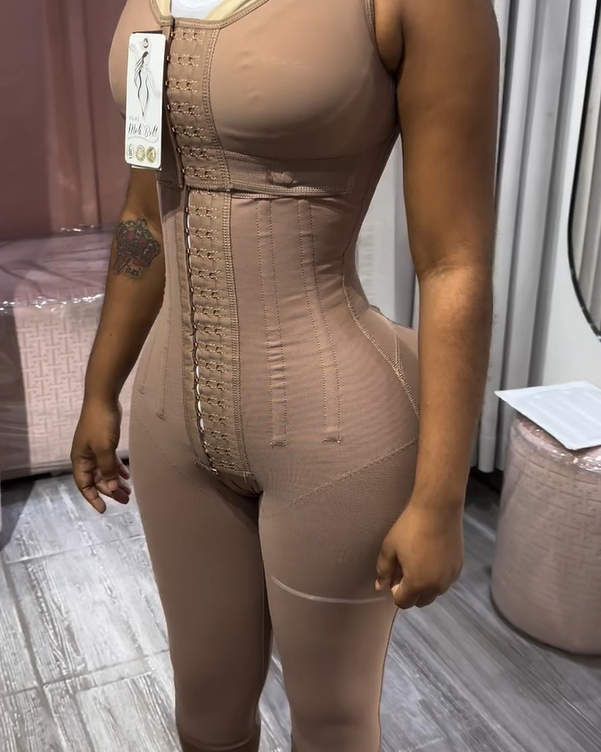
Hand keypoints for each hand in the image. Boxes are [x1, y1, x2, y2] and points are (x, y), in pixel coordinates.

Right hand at [71, 397, 131, 513]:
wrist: (103, 399)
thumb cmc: (101, 424)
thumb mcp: (104, 449)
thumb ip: (107, 469)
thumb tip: (111, 487)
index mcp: (80, 460)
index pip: (84, 485)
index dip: (93, 498)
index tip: (104, 509)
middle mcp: (85, 457)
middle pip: (97, 479)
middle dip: (110, 490)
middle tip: (125, 499)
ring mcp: (94, 449)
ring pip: (104, 471)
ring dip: (115, 480)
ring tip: (128, 491)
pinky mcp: (104, 442)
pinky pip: (109, 461)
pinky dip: (117, 468)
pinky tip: (127, 475)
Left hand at [375, 497, 463, 608]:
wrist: (438, 509)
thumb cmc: (410, 528)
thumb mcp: (390, 548)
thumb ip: (383, 570)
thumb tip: (380, 587)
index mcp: (417, 584)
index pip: (403, 602)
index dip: (394, 590)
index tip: (394, 573)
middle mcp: (437, 587)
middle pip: (420, 601)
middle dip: (410, 591)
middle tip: (404, 569)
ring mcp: (450, 578)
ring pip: (434, 592)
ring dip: (424, 585)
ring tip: (418, 562)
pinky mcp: (459, 567)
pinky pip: (444, 581)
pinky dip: (436, 577)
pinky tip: (431, 557)